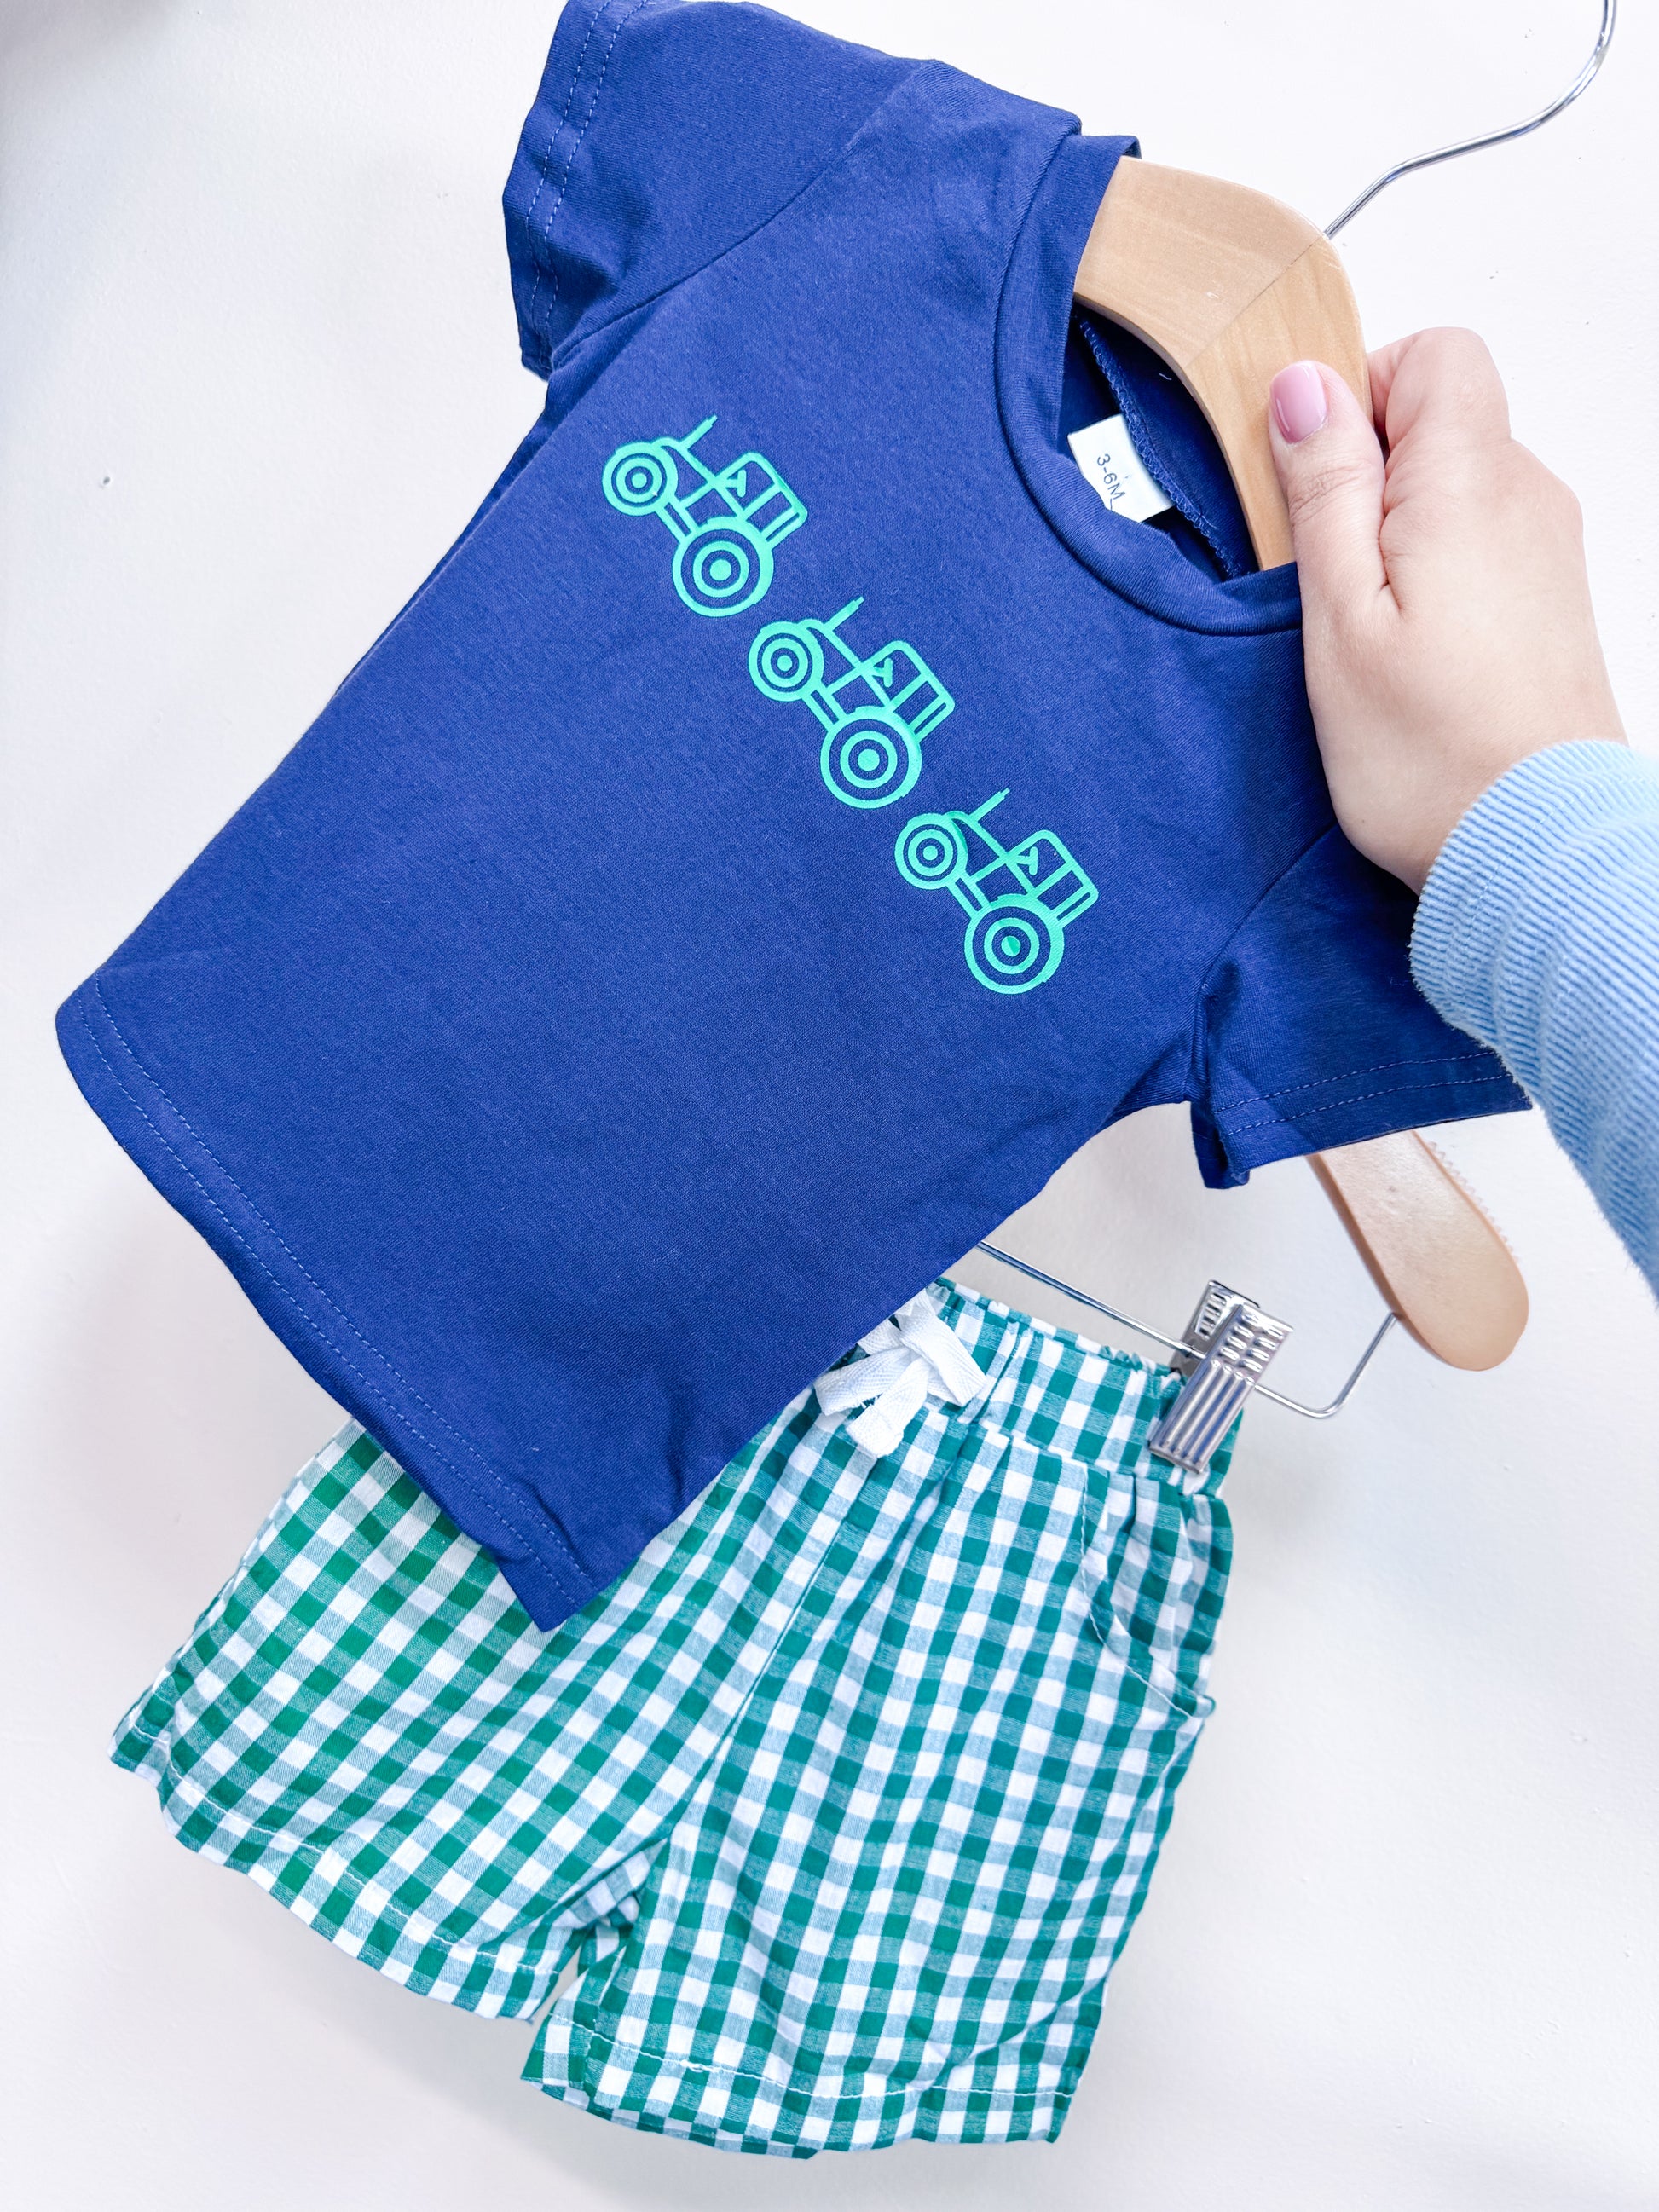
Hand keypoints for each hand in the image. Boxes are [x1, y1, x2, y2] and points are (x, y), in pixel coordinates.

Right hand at [1267, 329, 1623, 891]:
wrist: (1534, 854)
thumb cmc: (1430, 754)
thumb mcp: (1339, 614)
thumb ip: (1326, 488)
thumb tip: (1307, 387)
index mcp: (1472, 482)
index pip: (1435, 354)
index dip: (1362, 394)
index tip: (1317, 479)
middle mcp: (1529, 499)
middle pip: (1446, 421)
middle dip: (1371, 473)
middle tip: (1328, 575)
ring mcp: (1551, 553)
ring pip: (1462, 488)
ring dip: (1400, 534)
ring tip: (1368, 629)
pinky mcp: (1553, 606)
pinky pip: (1485, 547)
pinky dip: (1437, 577)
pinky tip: (1411, 656)